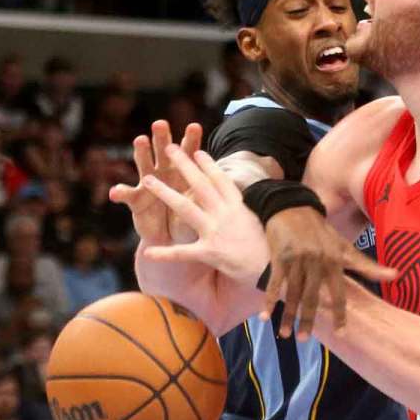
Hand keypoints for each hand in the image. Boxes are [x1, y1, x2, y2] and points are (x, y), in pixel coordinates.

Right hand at [108, 121, 201, 245]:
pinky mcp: (136, 199)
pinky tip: (115, 192)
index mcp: (183, 171)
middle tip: (161, 124)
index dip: (191, 140)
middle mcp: (164, 171)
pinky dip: (120, 193)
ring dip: (142, 151)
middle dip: (162, 137)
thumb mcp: (199, 207)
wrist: (171, 238)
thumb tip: (216, 184)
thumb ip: (203, 194)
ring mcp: (148, 183)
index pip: (188, 153)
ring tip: (140, 140)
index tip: (195, 126)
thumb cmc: (189, 218)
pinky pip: (127, 194)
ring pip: (144, 164)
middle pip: (163, 150)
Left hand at [138, 145, 269, 284]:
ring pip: (185, 207)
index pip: (220, 180)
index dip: (208, 165)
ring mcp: (216, 232)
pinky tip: (148, 252)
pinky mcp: (210, 252)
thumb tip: (236, 199)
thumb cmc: (267, 248)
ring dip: (164, 193)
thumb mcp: (257, 221)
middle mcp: (225, 214)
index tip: (197, 151)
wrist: (272, 270)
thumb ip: (242, 209)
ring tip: (147, 180)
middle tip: (169, 148)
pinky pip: (183, 252)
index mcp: (238, 206)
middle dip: (183, 165)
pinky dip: (165, 253)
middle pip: (200, 185)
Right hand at [263, 207, 395, 339]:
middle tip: (304, 340)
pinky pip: (275, 283)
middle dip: (308, 320)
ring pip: (293, 294)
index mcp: (335, 261)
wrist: (292, 207)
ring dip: (288, 316)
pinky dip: (269, 301)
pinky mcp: (280, 257)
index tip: (340, 332)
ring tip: (285, 335)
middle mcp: (317, 261)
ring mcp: (297, 260)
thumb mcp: (344, 246)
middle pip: (313, 297)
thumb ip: (367, 265)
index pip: (339, 293)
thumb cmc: (320, 231)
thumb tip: (397, 275)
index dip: (340, 313)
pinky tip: (265, 317)